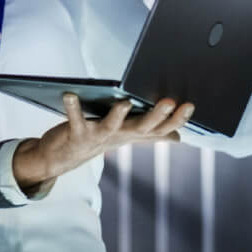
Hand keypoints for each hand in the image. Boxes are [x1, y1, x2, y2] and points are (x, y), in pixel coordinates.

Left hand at [12, 95, 194, 193]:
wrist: (62, 158)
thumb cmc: (96, 139)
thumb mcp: (124, 135)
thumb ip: (149, 133)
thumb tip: (177, 136)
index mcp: (131, 134)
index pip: (160, 128)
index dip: (176, 119)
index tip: (190, 105)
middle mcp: (118, 137)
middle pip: (142, 127)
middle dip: (157, 115)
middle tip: (169, 101)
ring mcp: (97, 137)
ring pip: (111, 126)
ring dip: (118, 115)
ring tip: (125, 101)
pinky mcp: (76, 133)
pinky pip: (74, 119)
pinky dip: (72, 107)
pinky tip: (69, 94)